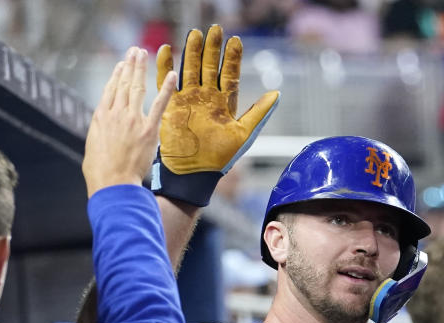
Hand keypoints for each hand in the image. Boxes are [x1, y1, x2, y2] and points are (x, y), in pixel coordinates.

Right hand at [83, 47, 175, 197]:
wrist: (112, 183)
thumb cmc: (100, 173)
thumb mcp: (93, 148)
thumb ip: (100, 135)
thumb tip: (103, 134)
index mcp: (100, 117)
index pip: (109, 90)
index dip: (116, 76)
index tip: (121, 65)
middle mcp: (115, 114)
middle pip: (123, 84)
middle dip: (129, 65)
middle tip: (134, 51)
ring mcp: (132, 119)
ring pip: (137, 87)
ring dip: (140, 68)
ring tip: (143, 53)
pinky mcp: (148, 129)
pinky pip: (159, 104)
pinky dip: (166, 88)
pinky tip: (172, 75)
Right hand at [149, 25, 279, 205]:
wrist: (193, 173)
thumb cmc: (220, 159)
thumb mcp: (243, 134)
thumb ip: (258, 113)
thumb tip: (277, 94)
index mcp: (224, 104)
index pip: (229, 75)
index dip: (232, 58)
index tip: (236, 40)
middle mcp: (206, 99)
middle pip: (209, 67)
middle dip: (212, 49)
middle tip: (215, 29)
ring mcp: (188, 100)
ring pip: (190, 70)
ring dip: (191, 52)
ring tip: (194, 33)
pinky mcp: (171, 105)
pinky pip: (167, 81)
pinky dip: (165, 66)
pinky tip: (166, 49)